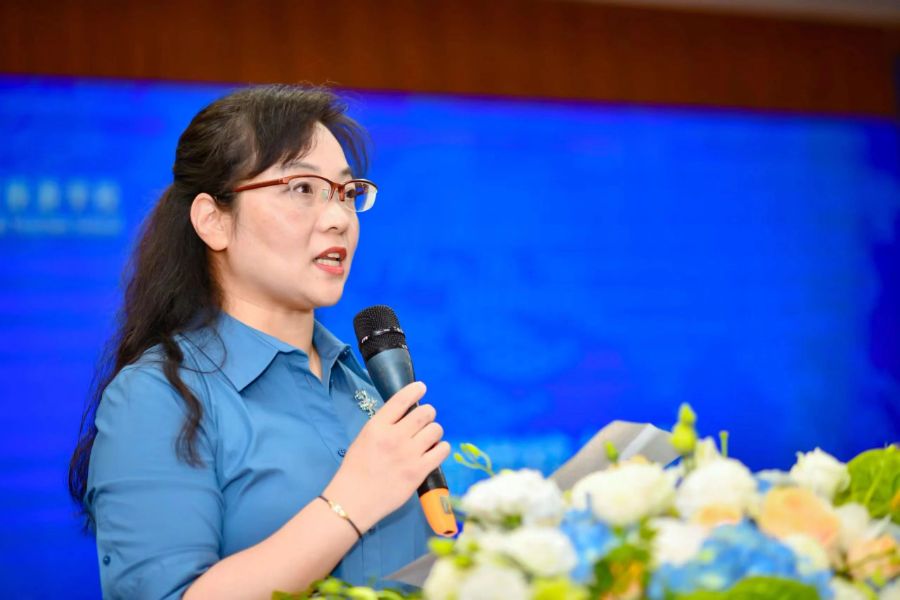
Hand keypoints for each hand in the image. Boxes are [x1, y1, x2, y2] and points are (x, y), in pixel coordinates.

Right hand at [322, 382, 449, 531]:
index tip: (422, 387)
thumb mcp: (364, 439)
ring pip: (436, 430)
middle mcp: (395, 437)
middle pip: (424, 413)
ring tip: (429, 438)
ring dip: (435, 431)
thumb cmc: (355, 470)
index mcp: (377, 426)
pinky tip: (435, 450)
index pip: (401, 400)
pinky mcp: (419, 471)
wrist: (353, 501)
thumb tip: (405, 416)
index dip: (415, 390)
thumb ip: (384, 426)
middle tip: (426, 419)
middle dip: (428, 413)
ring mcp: (409, 454)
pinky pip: (441, 450)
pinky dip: (441, 448)